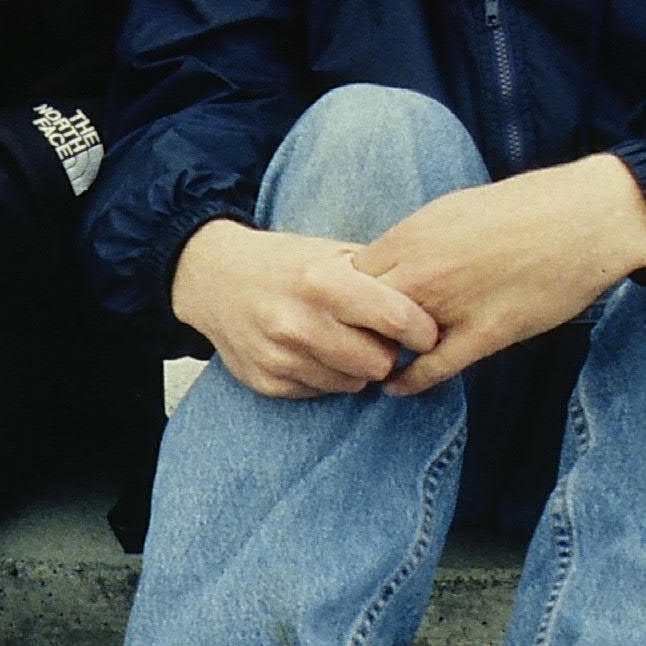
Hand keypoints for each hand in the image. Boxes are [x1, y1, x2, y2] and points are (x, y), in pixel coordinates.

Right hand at [170, 218, 441, 398]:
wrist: (213, 279)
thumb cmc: (285, 263)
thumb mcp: (331, 252)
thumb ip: (378, 277)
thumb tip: (432, 304)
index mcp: (320, 281)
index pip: (397, 319)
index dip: (422, 330)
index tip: (424, 331)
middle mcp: (298, 323)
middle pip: (380, 363)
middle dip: (386, 352)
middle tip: (377, 337)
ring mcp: (279, 357)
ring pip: (353, 384)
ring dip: (356, 367)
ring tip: (341, 341)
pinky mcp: (267, 382)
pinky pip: (322, 392)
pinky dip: (326, 376)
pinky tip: (312, 351)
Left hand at [354, 154, 645, 393]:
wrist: (585, 218)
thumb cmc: (522, 208)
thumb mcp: (451, 210)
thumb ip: (414, 241)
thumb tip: (387, 262)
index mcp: (412, 236)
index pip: (349, 275)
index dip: (342, 296)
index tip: (344, 308)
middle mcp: (424, 272)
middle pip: (358, 312)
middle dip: (350, 328)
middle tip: (347, 342)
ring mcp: (454, 305)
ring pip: (391, 342)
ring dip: (378, 355)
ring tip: (366, 365)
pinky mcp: (488, 333)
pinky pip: (434, 368)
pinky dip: (409, 382)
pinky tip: (395, 387)